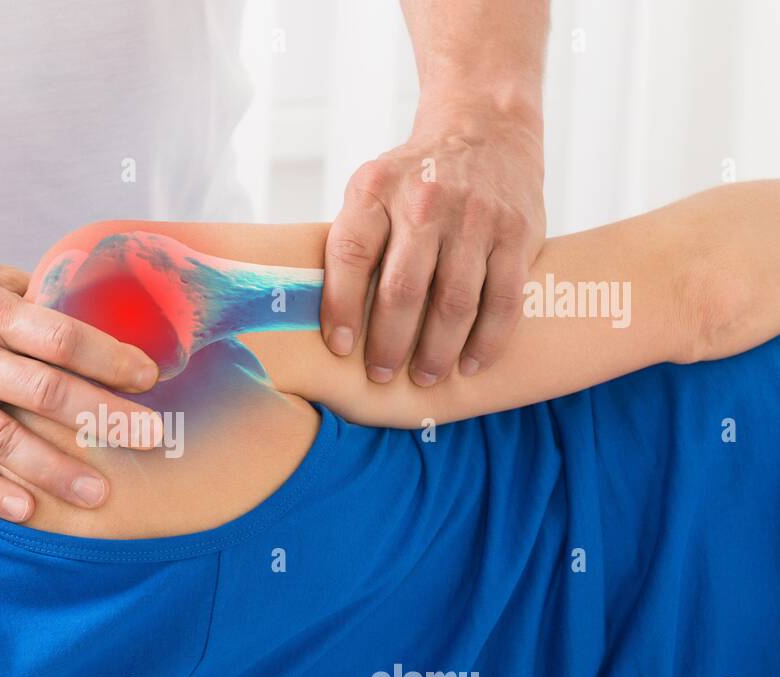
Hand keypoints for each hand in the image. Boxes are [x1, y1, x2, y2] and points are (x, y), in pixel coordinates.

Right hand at [0, 224, 159, 521]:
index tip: (150, 377)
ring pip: (3, 438)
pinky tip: (28, 510)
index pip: (60, 336)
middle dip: (102, 418)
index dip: (109, 359)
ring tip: (100, 493)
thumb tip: (93, 318)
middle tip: (150, 439)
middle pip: (43, 390)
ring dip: (56, 469)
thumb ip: (32, 301)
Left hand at [322, 98, 545, 385]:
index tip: (340, 349)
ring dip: (437, 352)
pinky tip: (471, 364)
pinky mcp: (518, 232)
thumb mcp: (372, 190)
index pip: (350, 255)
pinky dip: (487, 341)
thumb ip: (355, 243)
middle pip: (402, 290)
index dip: (340, 308)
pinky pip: (504, 300)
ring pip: (454, 303)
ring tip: (424, 377)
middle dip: (389, 345)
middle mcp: (426, 200)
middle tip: (381, 376)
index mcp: (377, 190)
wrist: (484, 126)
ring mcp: (476, 216)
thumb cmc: (414, 179)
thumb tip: (332, 324)